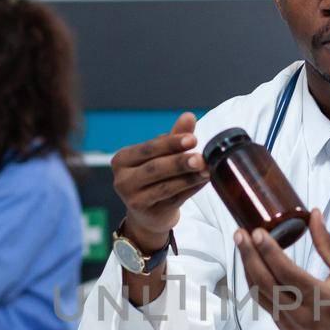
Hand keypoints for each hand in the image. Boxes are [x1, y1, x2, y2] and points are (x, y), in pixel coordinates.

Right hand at [113, 111, 208, 248]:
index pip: (148, 148)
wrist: (149, 213)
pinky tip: (203, 181)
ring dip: (189, 177)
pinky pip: (174, 199)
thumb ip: (174, 137)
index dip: (171, 143)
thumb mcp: (160, 155)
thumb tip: (189, 116)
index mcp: (122, 159)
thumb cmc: (154, 177)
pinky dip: (191, 189)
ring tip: (207, 169)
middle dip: (179, 162)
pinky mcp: (148, 213)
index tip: (192, 139)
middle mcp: (123, 180)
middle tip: (200, 157)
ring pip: (165, 186)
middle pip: (155, 168)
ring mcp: (133, 199)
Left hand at [234, 209, 329, 329]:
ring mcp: (289, 324)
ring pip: (259, 294)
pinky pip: (263, 304)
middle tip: (240, 234)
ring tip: (241, 247)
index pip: (286, 271)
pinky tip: (253, 268)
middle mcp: (300, 314)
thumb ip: (329, 245)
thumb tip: (314, 216)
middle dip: (248, 256)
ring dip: (247, 269)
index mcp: (320, 299)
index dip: (268, 250)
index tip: (257, 232)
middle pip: (265, 282)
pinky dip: (255, 284)